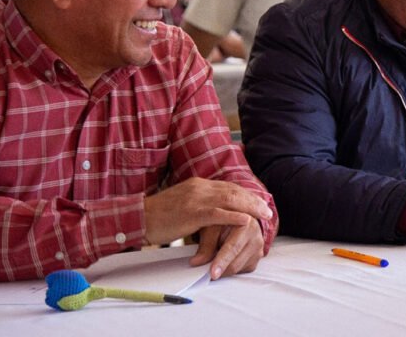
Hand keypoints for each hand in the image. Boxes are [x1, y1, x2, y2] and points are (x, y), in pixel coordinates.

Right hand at [143, 177, 272, 244]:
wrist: (138, 218)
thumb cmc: (159, 216)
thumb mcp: (183, 203)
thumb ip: (199, 203)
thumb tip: (214, 211)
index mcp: (198, 184)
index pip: (228, 186)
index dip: (246, 194)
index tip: (259, 201)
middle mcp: (200, 188)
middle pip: (234, 191)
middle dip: (253, 200)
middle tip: (268, 209)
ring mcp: (196, 199)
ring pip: (230, 200)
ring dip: (250, 207)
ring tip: (264, 215)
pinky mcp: (192, 213)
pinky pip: (218, 214)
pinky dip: (234, 216)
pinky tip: (247, 220)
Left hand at [190, 218, 265, 279]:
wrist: (237, 218)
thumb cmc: (224, 220)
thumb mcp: (212, 227)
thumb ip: (206, 244)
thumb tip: (197, 262)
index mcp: (247, 223)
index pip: (233, 247)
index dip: (221, 261)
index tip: (212, 273)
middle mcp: (256, 237)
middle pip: (236, 263)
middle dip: (219, 270)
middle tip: (204, 272)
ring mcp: (258, 249)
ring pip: (237, 269)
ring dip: (223, 269)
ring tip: (215, 259)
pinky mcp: (256, 259)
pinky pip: (241, 271)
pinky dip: (230, 269)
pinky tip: (225, 259)